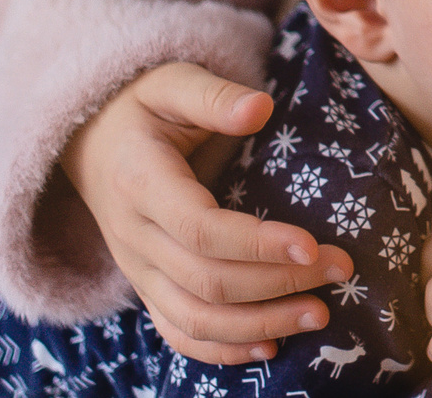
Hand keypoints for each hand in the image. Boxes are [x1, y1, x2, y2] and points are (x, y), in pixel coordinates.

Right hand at [59, 61, 353, 363]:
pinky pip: (179, 331)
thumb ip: (213, 96)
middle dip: (279, 283)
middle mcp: (134, 237)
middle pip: (207, 280)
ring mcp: (137, 270)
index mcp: (141, 185)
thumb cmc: (141, 106)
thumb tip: (261, 108)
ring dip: (260, 323)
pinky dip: (222, 349)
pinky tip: (271, 346)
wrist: (89, 139)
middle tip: (342, 270)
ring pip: (195, 318)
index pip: (200, 230)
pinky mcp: (147, 287)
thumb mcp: (171, 82)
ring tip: (321, 314)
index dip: (257, 244)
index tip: (313, 245)